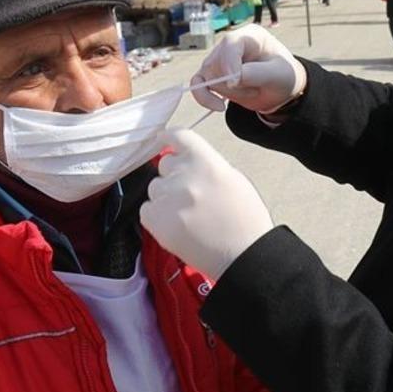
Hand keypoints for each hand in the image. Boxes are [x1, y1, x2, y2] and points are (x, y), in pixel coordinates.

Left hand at [141, 129, 273, 279]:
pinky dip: (157, 216)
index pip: (179, 137)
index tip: (163, 139)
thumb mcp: (234, 180)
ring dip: (166, 197)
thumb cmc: (245, 221)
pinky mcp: (156, 221)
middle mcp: (184, 176)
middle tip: (190, 195)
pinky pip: (147, 210)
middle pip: (165, 164)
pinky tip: (177, 226)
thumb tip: (189, 163)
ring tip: (187, 216)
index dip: (169, 137)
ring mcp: (168, 199)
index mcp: (206, 162)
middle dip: (173, 175)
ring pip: (155, 188)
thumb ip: (207, 166)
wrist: (243, 255)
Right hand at [190, 24, 306, 114]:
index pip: (230, 43)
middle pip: (217, 62)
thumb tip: (233, 78)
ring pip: (208, 76)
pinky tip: (218, 107)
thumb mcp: (279, 74)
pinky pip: (197, 84)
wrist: (281, 88)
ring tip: (251, 90)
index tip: (235, 83)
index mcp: (249, 35)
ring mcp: (219, 59)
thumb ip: (257, 74)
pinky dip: (203, 97)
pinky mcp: (212, 75)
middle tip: (257, 89)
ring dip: (228, 92)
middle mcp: (230, 44)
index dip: (229, 63)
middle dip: (234, 84)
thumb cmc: (283, 75)